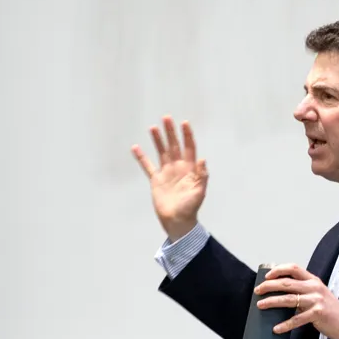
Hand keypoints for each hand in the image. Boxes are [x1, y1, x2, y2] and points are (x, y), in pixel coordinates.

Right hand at [131, 116, 208, 241]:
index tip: (184, 123)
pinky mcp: (156, 180)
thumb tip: (203, 159)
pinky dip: (141, 157)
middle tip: (166, 118)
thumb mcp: (199, 191)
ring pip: (161, 152)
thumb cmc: (191, 207)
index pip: (189, 147)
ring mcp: (167, 172)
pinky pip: (147, 166)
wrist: (178, 220)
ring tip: (153, 128)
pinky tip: (135, 148)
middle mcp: (178, 167)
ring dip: (158, 140)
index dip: (187, 135)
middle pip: (174, 145)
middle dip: (171, 132)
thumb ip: (202, 175)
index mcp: (190, 168)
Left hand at [255, 264, 338, 338]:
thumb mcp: (317, 294)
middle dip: (269, 286)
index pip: (293, 268)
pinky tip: (276, 328)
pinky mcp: (317, 314)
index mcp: (313, 280)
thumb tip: (279, 293)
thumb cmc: (329, 309)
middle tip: (258, 290)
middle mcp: (314, 287)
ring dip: (272, 302)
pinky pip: (297, 319)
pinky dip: (285, 324)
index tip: (266, 276)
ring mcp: (316, 300)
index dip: (278, 270)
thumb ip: (303, 290)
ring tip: (260, 305)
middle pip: (287, 283)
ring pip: (289, 299)